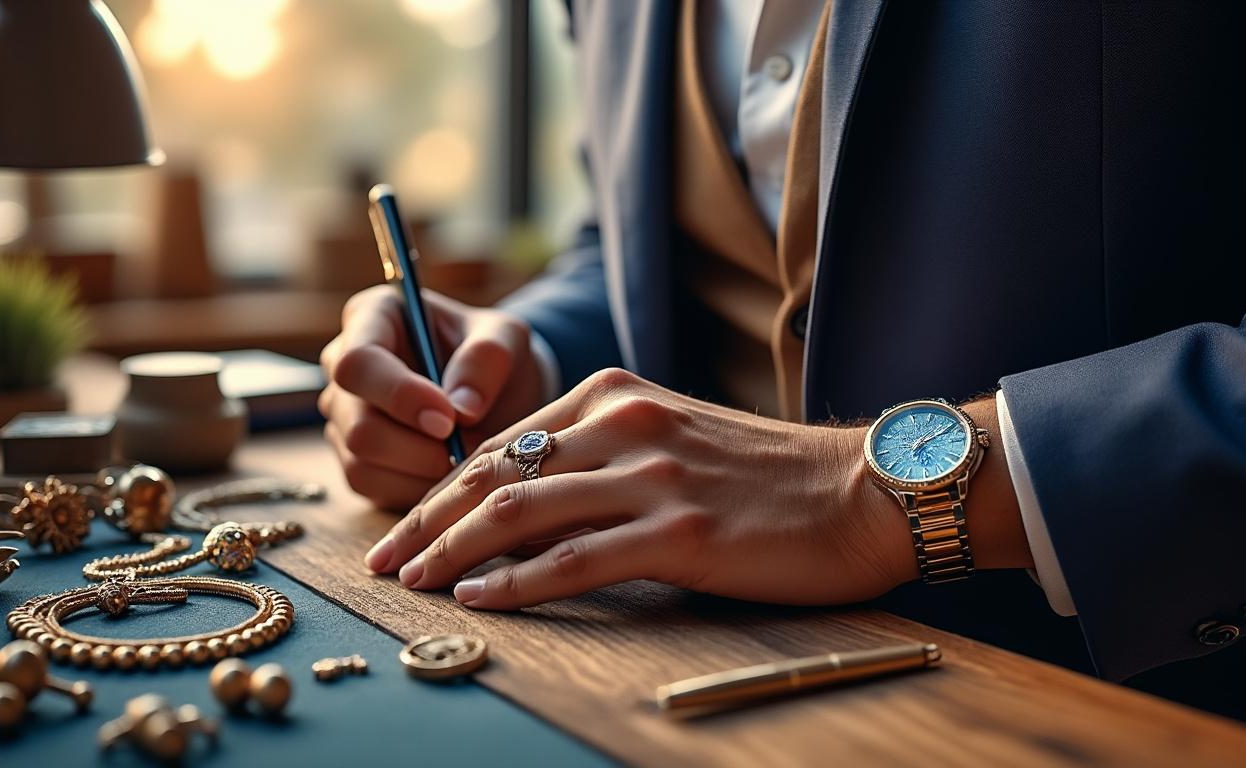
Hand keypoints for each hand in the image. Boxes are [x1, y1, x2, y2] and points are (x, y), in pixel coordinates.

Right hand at [319, 285, 545, 509]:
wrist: (499, 391)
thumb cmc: (495, 356)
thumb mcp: (507, 339)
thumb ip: (489, 358)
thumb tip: (462, 407)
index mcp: (372, 317)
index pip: (359, 362)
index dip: (400, 396)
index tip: (449, 418)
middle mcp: (343, 365)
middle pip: (358, 423)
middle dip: (418, 446)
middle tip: (466, 447)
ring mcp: (343, 414)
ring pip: (361, 461)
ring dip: (421, 470)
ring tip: (462, 456)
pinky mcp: (353, 456)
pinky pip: (369, 487)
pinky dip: (414, 489)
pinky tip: (446, 472)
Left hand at [363, 368, 926, 608]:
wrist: (863, 489)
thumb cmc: (770, 475)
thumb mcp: (674, 437)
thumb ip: (604, 452)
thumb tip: (531, 496)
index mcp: (615, 395)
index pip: (503, 441)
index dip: (442, 487)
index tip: (405, 525)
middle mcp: (622, 424)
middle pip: (493, 473)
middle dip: (426, 519)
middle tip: (383, 559)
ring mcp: (650, 475)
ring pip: (519, 513)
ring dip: (451, 551)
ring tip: (411, 582)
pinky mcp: (678, 531)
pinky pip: (572, 560)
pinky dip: (514, 583)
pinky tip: (477, 598)